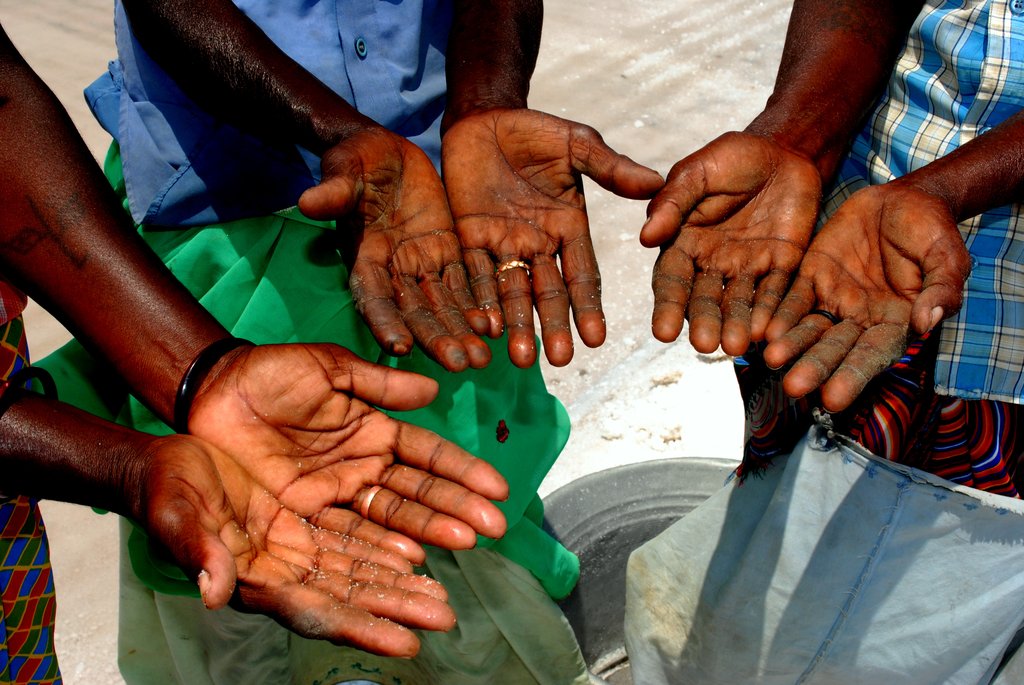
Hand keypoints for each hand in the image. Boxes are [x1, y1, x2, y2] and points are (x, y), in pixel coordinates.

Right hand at [137, 433, 452, 656]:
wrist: (166, 463)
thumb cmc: (165, 493)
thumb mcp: (176, 516)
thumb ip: (198, 552)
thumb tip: (214, 594)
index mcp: (255, 579)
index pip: (317, 611)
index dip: (361, 627)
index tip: (405, 643)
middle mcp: (284, 570)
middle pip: (351, 596)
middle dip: (397, 608)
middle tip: (444, 617)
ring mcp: (297, 547)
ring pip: (359, 569)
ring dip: (400, 584)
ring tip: (441, 595)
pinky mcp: (305, 520)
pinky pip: (353, 537)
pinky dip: (384, 547)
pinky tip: (416, 552)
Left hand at [185, 343, 509, 562]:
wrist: (211, 394)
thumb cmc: (271, 374)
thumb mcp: (330, 369)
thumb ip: (380, 384)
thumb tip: (435, 389)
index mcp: (374, 432)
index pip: (427, 456)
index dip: (462, 471)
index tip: (497, 489)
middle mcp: (363, 469)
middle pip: (418, 494)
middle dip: (457, 509)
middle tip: (494, 528)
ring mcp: (336, 497)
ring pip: (390, 520)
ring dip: (429, 535)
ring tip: (466, 546)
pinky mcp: (305, 518)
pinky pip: (347, 537)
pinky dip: (380, 550)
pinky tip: (411, 562)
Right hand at [298, 128, 491, 371]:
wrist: (386, 150)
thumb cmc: (358, 158)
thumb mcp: (345, 169)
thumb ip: (334, 191)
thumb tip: (307, 201)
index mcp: (365, 256)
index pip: (373, 296)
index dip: (385, 322)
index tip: (399, 348)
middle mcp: (394, 270)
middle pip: (414, 312)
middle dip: (435, 339)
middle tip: (458, 366)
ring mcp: (421, 265)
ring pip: (442, 306)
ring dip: (460, 333)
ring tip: (481, 359)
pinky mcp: (446, 253)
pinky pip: (463, 286)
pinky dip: (476, 307)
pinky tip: (494, 329)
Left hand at [442, 108, 663, 367]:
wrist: (484, 117)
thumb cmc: (534, 130)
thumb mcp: (576, 144)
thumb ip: (609, 167)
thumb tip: (657, 184)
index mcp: (569, 228)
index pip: (581, 275)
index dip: (588, 306)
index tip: (597, 338)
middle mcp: (538, 245)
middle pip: (547, 293)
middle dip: (553, 326)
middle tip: (560, 360)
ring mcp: (502, 245)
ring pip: (512, 293)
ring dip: (518, 325)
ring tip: (522, 359)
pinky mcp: (468, 240)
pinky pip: (476, 275)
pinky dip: (481, 301)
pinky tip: (487, 328)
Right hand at [641, 131, 821, 354]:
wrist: (784, 149)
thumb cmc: (732, 157)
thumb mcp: (697, 172)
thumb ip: (674, 202)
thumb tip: (645, 238)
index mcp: (683, 243)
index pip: (671, 280)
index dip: (667, 306)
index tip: (663, 333)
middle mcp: (711, 264)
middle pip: (704, 300)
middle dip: (704, 322)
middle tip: (705, 345)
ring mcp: (746, 268)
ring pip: (739, 303)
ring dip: (737, 326)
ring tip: (738, 346)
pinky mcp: (781, 267)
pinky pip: (776, 293)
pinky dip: (773, 312)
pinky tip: (770, 331)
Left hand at [761, 182, 970, 410]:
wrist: (903, 199)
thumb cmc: (932, 232)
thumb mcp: (946, 256)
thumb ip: (941, 289)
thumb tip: (926, 323)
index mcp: (896, 322)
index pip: (873, 355)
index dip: (853, 376)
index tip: (833, 399)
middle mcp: (860, 319)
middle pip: (835, 348)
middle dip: (815, 367)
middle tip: (793, 387)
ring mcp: (834, 299)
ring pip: (810, 328)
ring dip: (792, 345)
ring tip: (771, 359)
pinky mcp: (812, 276)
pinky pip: (792, 298)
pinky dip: (778, 314)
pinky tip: (762, 328)